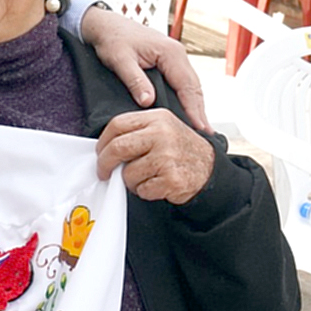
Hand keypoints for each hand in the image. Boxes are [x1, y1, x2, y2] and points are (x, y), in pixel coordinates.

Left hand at [79, 6, 210, 132]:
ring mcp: (175, 58)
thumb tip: (147, 102)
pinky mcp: (169, 62)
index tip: (200, 127)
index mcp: (170, 52)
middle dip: (199, 111)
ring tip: (199, 128)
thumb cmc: (113, 38)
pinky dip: (186, 98)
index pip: (187, 85)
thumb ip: (135, 80)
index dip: (194, 108)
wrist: (107, 25)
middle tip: (205, 134)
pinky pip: (182, 83)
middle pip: (194, 87)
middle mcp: (177, 53)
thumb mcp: (120, 60)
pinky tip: (186, 112)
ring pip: (190, 85)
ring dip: (195, 105)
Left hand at [96, 109, 214, 204]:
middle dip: (105, 164)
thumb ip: (137, 131)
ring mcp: (167, 157)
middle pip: (118, 148)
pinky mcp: (171, 179)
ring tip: (145, 177)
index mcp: (157, 118)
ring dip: (130, 181)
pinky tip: (157, 184)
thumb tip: (105, 146)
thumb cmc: (181, 150)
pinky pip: (142, 189)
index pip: (117, 124)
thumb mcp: (163, 128)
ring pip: (128, 173)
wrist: (209, 168)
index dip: (103, 141)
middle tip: (104, 172)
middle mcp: (162, 134)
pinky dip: (145, 191)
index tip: (100, 152)